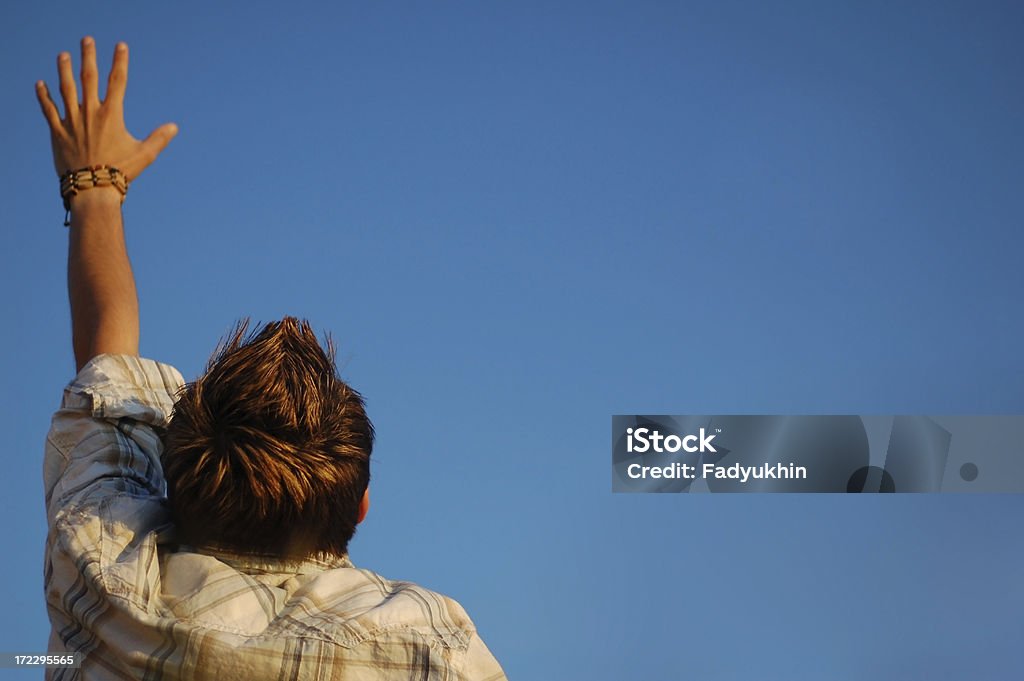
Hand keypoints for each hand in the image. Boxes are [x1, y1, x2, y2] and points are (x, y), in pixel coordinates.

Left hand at [36, 37, 176, 181]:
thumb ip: (159, 138)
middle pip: (89, 78)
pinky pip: (49, 110)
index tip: (120, 46)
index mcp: (112, 115)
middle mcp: (90, 113)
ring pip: (66, 89)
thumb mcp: (144, 155)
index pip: (118, 81)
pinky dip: (44, 96)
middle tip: (87, 40)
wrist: (92, 188)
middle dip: (89, 57)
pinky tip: (40, 84)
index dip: (120, 61)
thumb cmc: (121, 172)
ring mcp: (72, 121)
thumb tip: (174, 127)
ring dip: (64, 70)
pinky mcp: (58, 132)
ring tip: (64, 55)